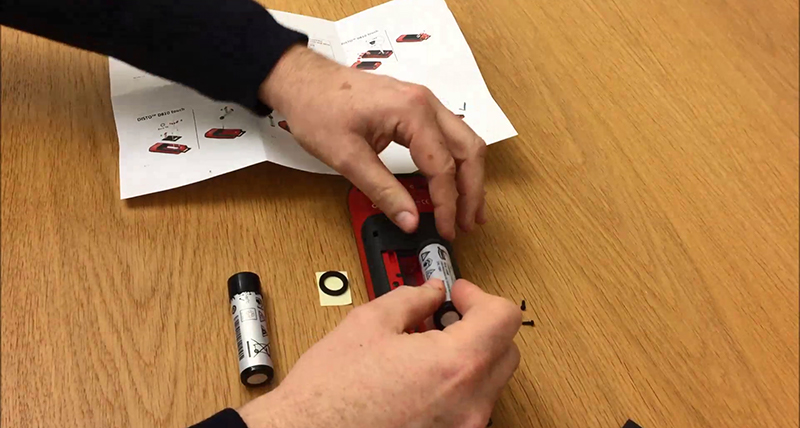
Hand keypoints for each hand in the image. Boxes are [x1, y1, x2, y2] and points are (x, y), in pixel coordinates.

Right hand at [237, 279, 520, 427]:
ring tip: (427, 345)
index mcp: (454, 365)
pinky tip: (422, 375)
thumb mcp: (368, 325)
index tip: (457, 293)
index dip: (480, 296)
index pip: (503, 317)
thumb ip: (411, 299)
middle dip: (480, 324)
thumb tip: (430, 291)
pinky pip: (470, 405)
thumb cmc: (328, 394)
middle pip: (506, 350)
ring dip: (470, 354)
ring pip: (490, 380)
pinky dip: (457, 384)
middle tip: (445, 314)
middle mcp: (468, 403)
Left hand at [259, 45, 487, 239]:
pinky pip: (450, 136)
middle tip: (467, 223)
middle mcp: (426, 102)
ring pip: (465, 141)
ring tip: (468, 210)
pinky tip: (452, 183)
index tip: (446, 229)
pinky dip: (457, 162)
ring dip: (470, 176)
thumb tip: (410, 220)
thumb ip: (382, 190)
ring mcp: (423, 102)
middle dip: (472, 191)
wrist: (302, 81)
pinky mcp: (416, 108)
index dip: (447, 203)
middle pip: (469, 150)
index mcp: (412, 111)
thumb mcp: (347, 157)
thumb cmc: (318, 108)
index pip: (443, 166)